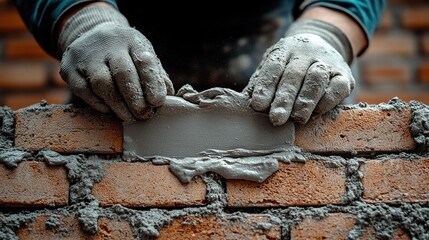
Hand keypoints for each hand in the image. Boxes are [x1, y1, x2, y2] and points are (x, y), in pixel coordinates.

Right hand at [58, 5, 173, 121]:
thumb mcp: (143, 58)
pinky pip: (84, 90)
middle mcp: (108, 44)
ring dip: (118, 105)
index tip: (157, 102)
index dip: (152, 83)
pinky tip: (109, 109)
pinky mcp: (69, 68)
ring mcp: (86, 55)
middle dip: (135, 98)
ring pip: (102, 84)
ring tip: (129, 117)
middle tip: (144, 115)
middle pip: (122, 73)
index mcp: (131, 40)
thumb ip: (156, 76)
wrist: (91, 37)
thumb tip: (168, 95)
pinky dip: (98, 104)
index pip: (143, 60)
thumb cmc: (125, 55)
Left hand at [244, 33, 354, 125]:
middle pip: (294, 75)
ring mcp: (326, 61)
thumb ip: (260, 85)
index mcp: (284, 50)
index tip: (258, 106)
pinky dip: (326, 102)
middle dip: (284, 99)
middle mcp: (305, 52)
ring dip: (306, 100)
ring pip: (317, 78)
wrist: (322, 46)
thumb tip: (243, 106)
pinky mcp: (344, 74)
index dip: (265, 86)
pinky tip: (315, 114)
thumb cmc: (289, 66)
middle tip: (276, 119)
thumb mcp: (272, 69)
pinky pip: (338, 87)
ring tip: (297, 119)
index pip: (273, 66)